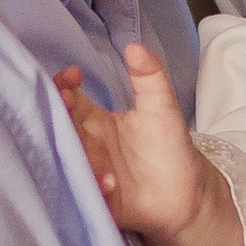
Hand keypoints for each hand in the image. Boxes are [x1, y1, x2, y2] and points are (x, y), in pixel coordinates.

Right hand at [57, 46, 212, 239]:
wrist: (187, 193)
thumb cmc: (168, 147)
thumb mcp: (161, 107)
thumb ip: (149, 76)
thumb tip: (134, 46)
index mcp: (94, 120)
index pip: (68, 98)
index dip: (63, 85)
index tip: (72, 76)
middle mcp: (86, 145)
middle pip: (61, 127)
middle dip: (57, 115)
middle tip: (65, 102)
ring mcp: (90, 172)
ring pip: (69, 159)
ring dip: (72, 151)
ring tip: (81, 142)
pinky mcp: (101, 199)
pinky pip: (90, 193)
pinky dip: (96, 186)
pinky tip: (108, 180)